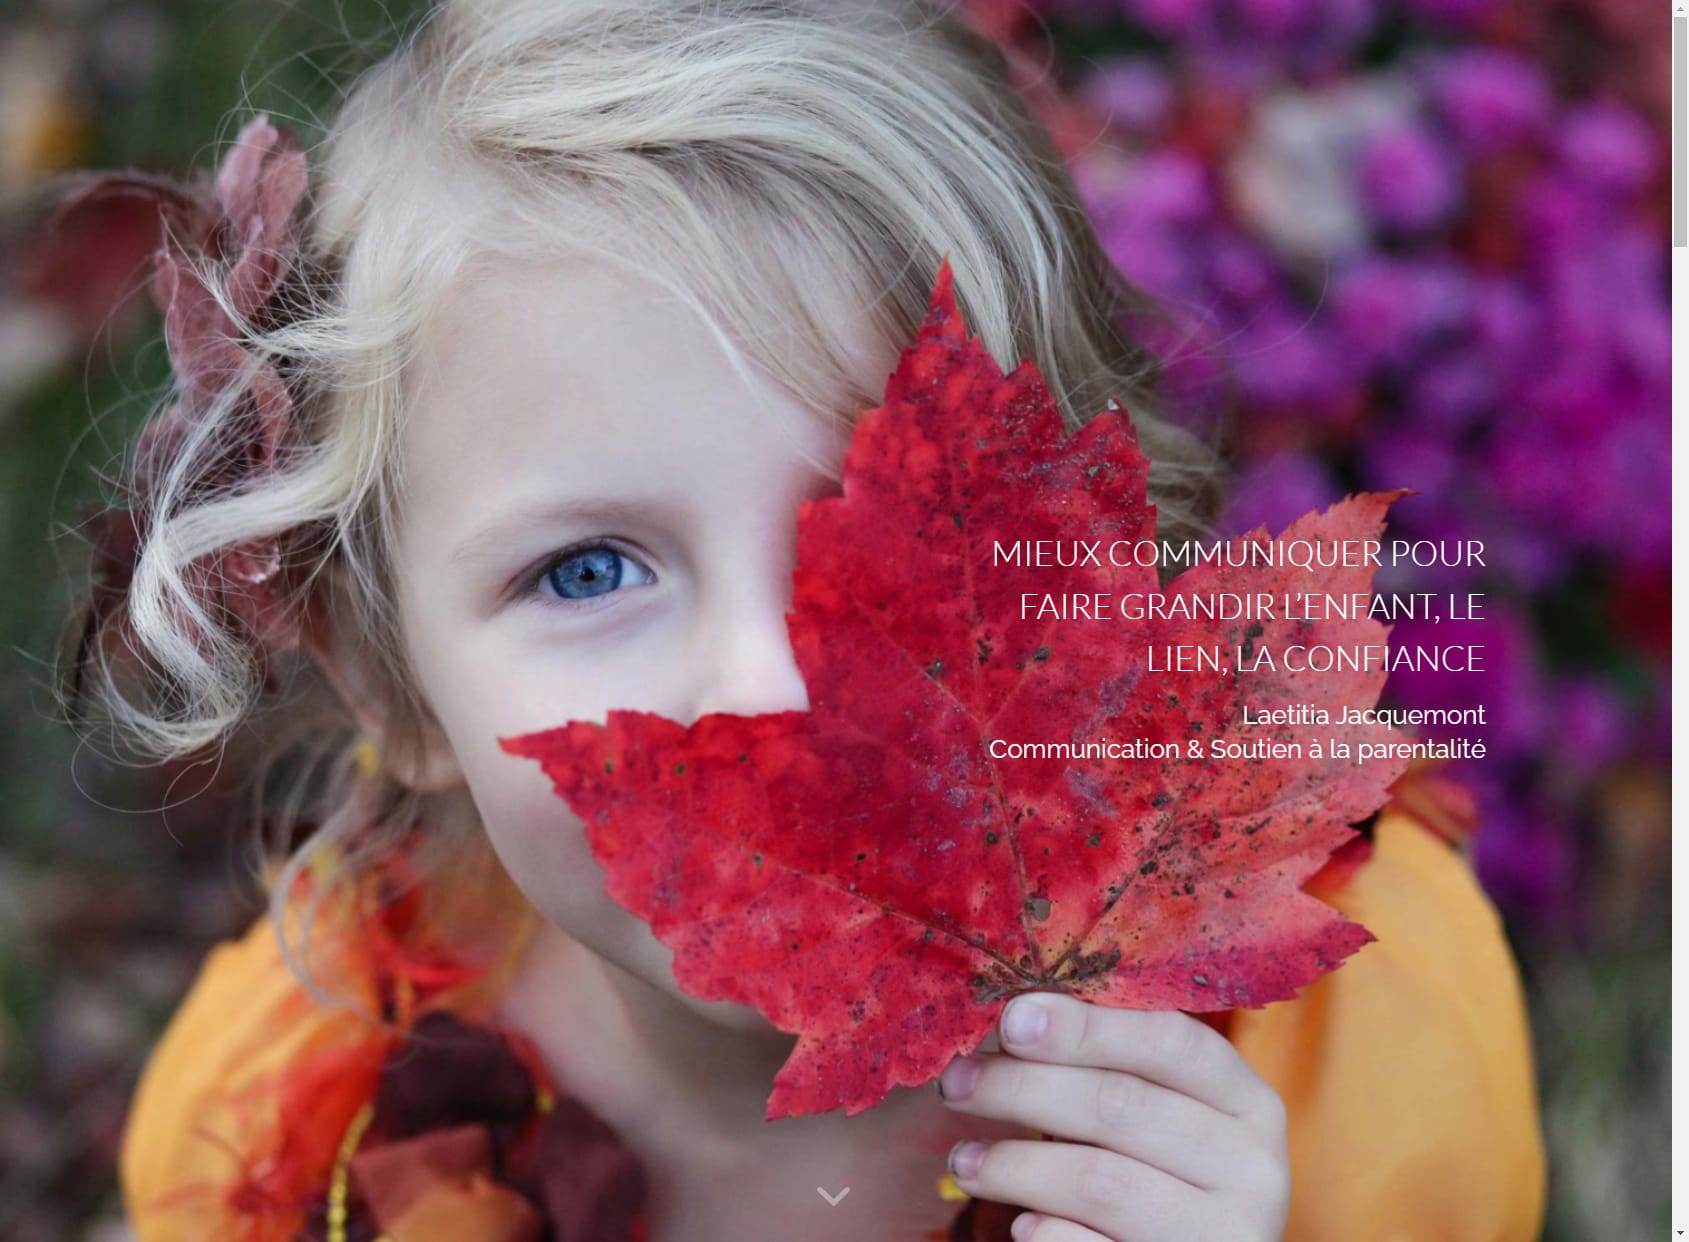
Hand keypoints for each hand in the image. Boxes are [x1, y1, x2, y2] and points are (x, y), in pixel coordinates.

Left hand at [937, 992, 1288, 1241]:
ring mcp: (1225, 1235)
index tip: (1011, 1017)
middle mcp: (1252, 1168)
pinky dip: (1046, 1232)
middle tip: (956, 1083)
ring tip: (962, 1160)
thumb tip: (1015, 1016)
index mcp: (1247, 1100)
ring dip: (1015, 1164)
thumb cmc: (1155, 1170)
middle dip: (1023, 1088)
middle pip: (1121, 1106)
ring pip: (1100, 1181)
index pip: (1169, 1040)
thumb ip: (1101, 1062)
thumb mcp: (1152, 1110)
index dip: (1086, 1026)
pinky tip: (1019, 1223)